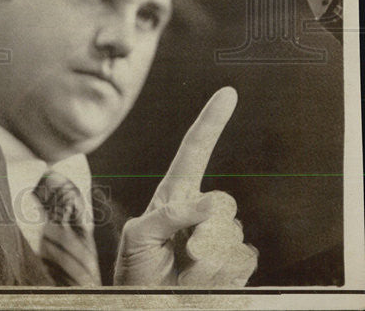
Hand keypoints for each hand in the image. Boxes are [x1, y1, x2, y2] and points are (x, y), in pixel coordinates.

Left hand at [114, 87, 257, 285]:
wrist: (147, 303)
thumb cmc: (136, 270)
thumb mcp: (139, 236)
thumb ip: (170, 214)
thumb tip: (212, 201)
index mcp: (174, 195)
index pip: (195, 151)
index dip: (211, 121)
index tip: (228, 93)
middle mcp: (201, 211)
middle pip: (224, 204)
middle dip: (205, 231)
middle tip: (185, 253)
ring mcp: (220, 236)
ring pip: (233, 236)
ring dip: (209, 259)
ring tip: (184, 270)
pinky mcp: (235, 263)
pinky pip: (245, 259)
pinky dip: (225, 273)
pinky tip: (203, 280)